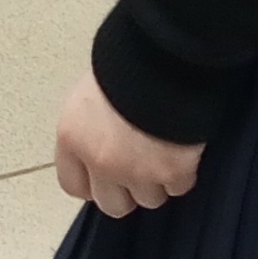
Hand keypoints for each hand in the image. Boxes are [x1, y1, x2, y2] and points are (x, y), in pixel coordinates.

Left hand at [52, 73, 201, 218]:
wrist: (165, 54)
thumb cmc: (126, 60)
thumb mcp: (93, 90)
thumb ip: (92, 126)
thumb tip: (104, 142)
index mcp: (73, 138)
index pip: (73, 185)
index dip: (93, 183)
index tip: (107, 175)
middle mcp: (100, 162)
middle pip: (112, 204)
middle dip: (128, 190)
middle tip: (142, 165)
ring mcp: (137, 172)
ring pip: (149, 199)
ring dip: (158, 181)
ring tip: (166, 151)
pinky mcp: (172, 173)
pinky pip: (179, 187)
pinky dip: (184, 173)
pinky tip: (184, 147)